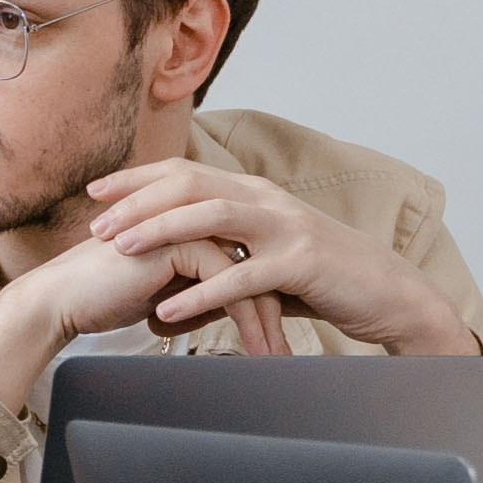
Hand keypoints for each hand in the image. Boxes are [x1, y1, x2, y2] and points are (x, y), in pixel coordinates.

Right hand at [0, 221, 278, 407]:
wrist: (60, 300)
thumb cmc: (105, 298)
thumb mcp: (165, 295)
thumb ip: (197, 291)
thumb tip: (230, 311)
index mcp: (193, 222)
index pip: (248, 256)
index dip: (267, 298)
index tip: (280, 337)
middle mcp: (194, 216)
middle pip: (256, 260)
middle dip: (276, 310)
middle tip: (286, 352)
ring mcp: (187, 224)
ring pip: (247, 270)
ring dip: (264, 319)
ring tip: (273, 358)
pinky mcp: (177, 241)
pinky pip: (226, 279)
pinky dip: (241, 317)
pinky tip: (248, 348)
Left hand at [78, 161, 476, 355]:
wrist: (388, 294)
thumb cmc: (324, 283)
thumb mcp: (263, 271)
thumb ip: (217, 276)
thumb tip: (166, 304)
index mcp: (254, 193)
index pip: (185, 173)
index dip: (137, 180)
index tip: (96, 193)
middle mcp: (266, 199)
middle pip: (189, 184)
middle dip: (136, 201)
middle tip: (94, 223)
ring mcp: (285, 226)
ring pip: (211, 216)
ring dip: (160, 229)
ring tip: (120, 248)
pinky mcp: (301, 262)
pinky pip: (242, 274)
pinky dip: (202, 291)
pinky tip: (170, 309)